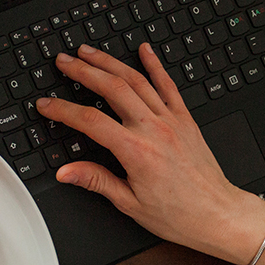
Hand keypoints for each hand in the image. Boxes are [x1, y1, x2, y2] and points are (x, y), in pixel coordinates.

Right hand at [35, 44, 264, 262]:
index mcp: (136, 152)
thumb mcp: (130, 203)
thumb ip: (96, 181)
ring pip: (137, 80)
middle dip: (83, 71)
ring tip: (89, 51)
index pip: (90, 121)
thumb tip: (66, 172)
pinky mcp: (186, 120)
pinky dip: (154, 65)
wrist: (218, 214)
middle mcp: (154, 129)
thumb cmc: (179, 214)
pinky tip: (144, 50)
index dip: (63, 110)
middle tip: (63, 61)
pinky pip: (168, 85)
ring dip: (110, 62)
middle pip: (112, 88)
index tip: (46, 105)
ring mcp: (171, 121)